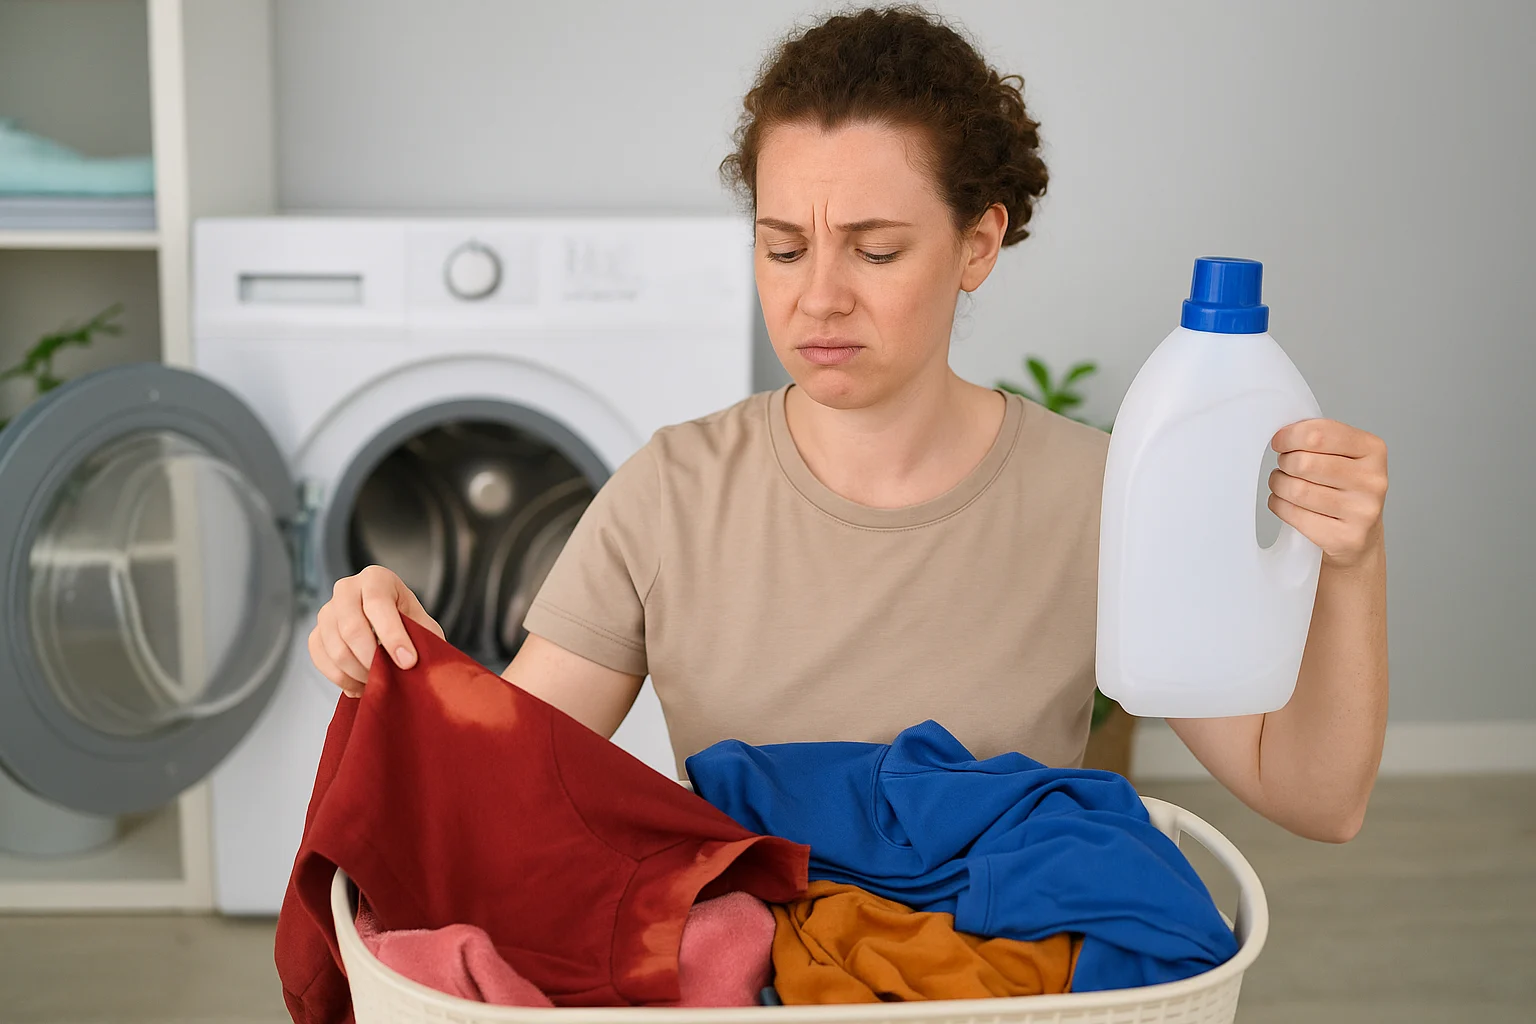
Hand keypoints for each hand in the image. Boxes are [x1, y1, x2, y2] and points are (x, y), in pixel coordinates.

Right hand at [308, 565, 444, 696]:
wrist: (388, 625)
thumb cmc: (407, 621)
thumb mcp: (423, 624)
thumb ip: (422, 638)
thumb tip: (415, 664)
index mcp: (376, 578)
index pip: (378, 604)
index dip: (393, 636)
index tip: (408, 662)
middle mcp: (346, 589)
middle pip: (351, 628)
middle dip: (372, 659)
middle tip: (389, 678)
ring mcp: (327, 611)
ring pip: (335, 648)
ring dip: (357, 673)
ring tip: (377, 683)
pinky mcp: (316, 633)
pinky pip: (321, 660)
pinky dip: (341, 679)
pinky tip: (360, 686)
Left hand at [1269, 419, 1387, 570]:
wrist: (1360, 535)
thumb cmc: (1344, 488)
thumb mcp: (1343, 455)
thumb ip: (1319, 439)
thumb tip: (1282, 433)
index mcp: (1373, 450)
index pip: (1319, 434)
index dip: (1289, 436)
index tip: (1280, 442)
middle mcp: (1373, 481)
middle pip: (1304, 463)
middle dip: (1284, 463)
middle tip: (1285, 466)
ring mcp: (1362, 511)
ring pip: (1296, 490)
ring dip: (1279, 485)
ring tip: (1283, 484)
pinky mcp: (1346, 538)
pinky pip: (1294, 515)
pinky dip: (1279, 506)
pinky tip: (1286, 503)